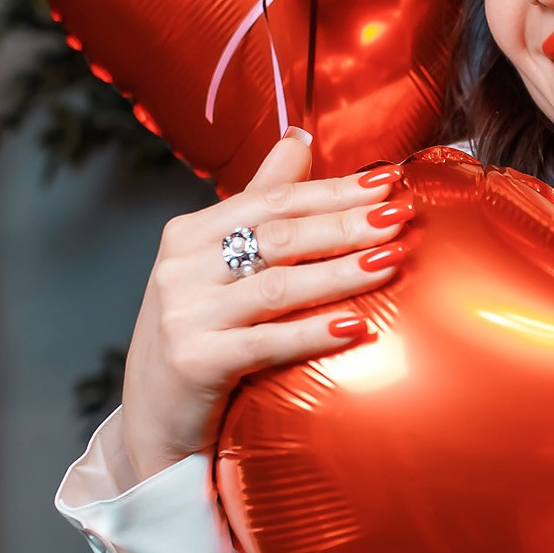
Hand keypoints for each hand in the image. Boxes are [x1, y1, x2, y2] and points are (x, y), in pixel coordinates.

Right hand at [121, 129, 412, 482]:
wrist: (154, 415)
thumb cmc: (200, 331)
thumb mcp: (217, 261)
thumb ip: (261, 200)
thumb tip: (300, 137)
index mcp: (188, 233)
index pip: (272, 201)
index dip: (332, 191)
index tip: (387, 182)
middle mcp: (180, 267)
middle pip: (278, 237)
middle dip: (345, 225)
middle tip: (399, 217)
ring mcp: (185, 315)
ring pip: (278, 285)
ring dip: (340, 273)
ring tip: (391, 262)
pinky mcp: (196, 361)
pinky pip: (268, 342)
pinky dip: (314, 332)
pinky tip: (356, 326)